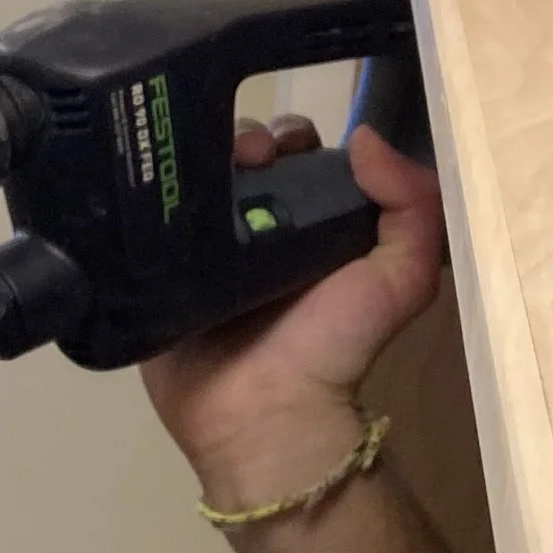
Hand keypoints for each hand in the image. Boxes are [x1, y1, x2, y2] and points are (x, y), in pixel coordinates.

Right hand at [140, 120, 444, 514]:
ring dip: (189, 163)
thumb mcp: (400, 281)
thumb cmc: (335, 347)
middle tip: (241, 159)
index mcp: (310, 225)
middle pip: (240, 161)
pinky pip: (142, 223)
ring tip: (193, 173)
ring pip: (191, 183)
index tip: (285, 144)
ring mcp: (200, 254)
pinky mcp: (157, 277)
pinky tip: (140, 181)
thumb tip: (367, 137)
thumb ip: (414, 209)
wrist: (266, 416)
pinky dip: (139, 197)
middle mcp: (255, 232)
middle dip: (240, 141)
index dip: (292, 136)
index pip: (297, 157)